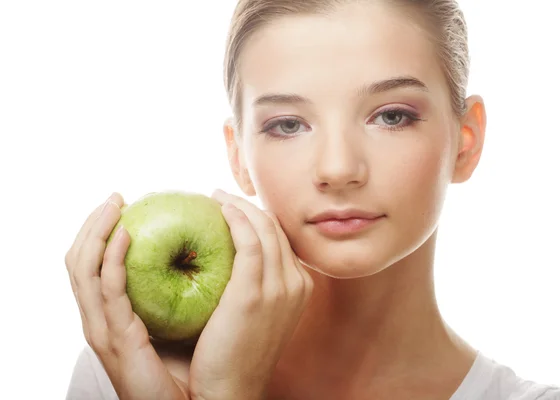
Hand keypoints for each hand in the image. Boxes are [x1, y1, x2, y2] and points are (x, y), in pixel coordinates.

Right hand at [65, 193, 189, 399]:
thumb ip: (180, 292)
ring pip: (82, 270)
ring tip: (115, 206)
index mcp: (113, 314)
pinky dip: (111, 258)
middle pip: (79, 261)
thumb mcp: (182, 319)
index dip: (101, 233)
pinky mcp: (115, 337)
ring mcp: (103, 328)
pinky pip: (107, 290)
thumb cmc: (193, 365)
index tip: (123, 205)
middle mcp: (100, 318)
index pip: (94, 265)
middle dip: (93, 224)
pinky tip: (125, 235)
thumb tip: (203, 256)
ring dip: (96, 232)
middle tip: (116, 197)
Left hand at [188, 190, 313, 399]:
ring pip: (265, 228)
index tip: (233, 207)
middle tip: (220, 196)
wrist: (230, 391)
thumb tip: (230, 258)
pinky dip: (237, 219)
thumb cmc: (234, 353)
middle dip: (249, 206)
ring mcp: (281, 287)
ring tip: (215, 197)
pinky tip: (219, 209)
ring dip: (239, 206)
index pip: (282, 239)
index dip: (258, 218)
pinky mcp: (256, 292)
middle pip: (276, 228)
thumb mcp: (257, 315)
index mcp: (300, 287)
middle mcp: (297, 283)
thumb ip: (255, 285)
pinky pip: (250, 240)